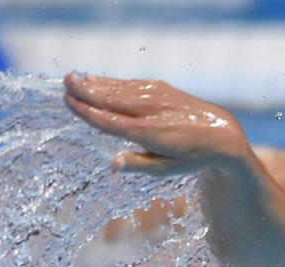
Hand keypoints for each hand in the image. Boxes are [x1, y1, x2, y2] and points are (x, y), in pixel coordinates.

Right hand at [64, 74, 250, 174]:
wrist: (220, 133)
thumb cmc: (190, 157)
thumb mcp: (166, 170)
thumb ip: (138, 165)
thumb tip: (113, 163)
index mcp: (148, 133)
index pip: (110, 121)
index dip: (87, 111)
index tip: (68, 102)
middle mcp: (150, 111)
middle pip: (111, 99)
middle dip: (86, 90)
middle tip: (64, 82)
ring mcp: (156, 96)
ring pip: (119, 88)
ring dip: (95, 83)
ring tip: (74, 78)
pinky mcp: (161, 88)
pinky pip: (131, 83)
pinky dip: (113, 81)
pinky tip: (98, 79)